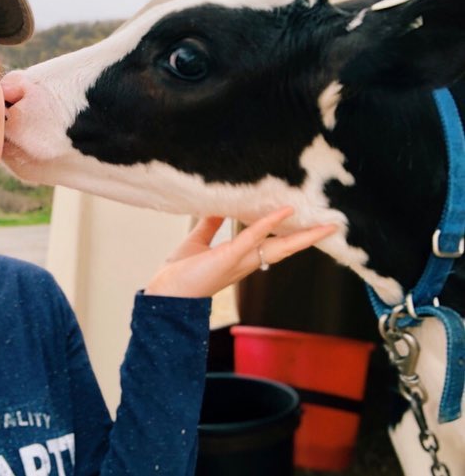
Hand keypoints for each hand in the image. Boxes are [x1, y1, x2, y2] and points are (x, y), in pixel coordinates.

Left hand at [144, 206, 336, 297]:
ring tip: (326, 225)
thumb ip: (210, 224)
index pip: (272, 245)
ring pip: (278, 247)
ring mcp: (239, 261)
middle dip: (309, 238)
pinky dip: (267, 224)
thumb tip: (217, 205)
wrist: (165, 293)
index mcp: (241, 258)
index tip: (309, 222)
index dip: (291, 234)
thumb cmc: (179, 272)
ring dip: (303, 236)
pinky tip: (283, 212)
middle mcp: (246, 262)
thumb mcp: (198, 241)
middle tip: (333, 226)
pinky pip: (251, 238)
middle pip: (285, 249)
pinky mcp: (227, 257)